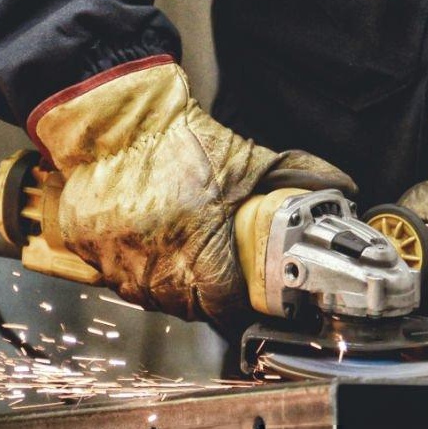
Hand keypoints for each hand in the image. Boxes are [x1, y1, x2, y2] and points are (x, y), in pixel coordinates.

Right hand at [30, 58, 355, 323]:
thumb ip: (296, 174)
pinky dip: (129, 271)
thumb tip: (340, 186)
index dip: (236, 305)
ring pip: (148, 298)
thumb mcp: (246, 158)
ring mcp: (117, 261)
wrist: (120, 119)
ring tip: (179, 263)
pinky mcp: (87, 248)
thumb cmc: (179, 140)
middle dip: (204, 299)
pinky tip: (142, 251)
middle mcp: (156, 265)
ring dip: (166, 289)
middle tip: (214, 278)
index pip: (223, 306)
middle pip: (187, 309)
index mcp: (200, 251)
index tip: (242, 296)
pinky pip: (111, 277)